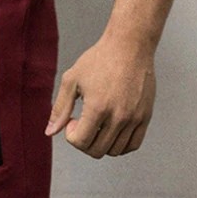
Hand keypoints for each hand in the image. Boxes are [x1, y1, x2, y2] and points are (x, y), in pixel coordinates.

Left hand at [45, 35, 154, 157]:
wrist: (129, 46)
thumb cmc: (99, 59)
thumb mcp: (72, 80)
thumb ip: (60, 108)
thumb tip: (50, 132)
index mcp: (98, 107)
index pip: (80, 142)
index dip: (70, 135)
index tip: (72, 120)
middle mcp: (118, 116)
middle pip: (97, 151)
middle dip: (84, 142)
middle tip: (83, 123)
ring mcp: (134, 118)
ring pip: (114, 151)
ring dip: (101, 143)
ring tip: (98, 124)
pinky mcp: (146, 117)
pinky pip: (133, 145)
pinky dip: (119, 145)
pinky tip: (111, 129)